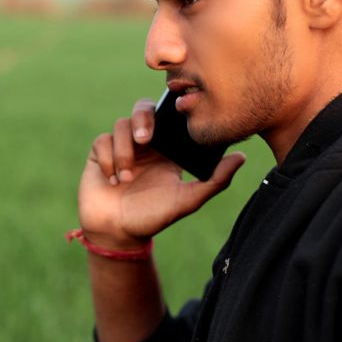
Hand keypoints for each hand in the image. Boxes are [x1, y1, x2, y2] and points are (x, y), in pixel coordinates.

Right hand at [77, 98, 245, 248]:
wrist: (117, 233)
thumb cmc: (153, 217)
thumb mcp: (187, 200)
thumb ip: (215, 180)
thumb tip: (241, 157)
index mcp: (166, 148)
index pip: (169, 116)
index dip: (169, 110)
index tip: (171, 118)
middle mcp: (144, 144)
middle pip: (142, 109)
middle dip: (142, 119)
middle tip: (145, 140)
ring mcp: (121, 146)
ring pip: (121, 125)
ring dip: (123, 151)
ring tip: (125, 178)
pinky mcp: (100, 153)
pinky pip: (102, 141)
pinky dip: (108, 159)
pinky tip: (112, 181)